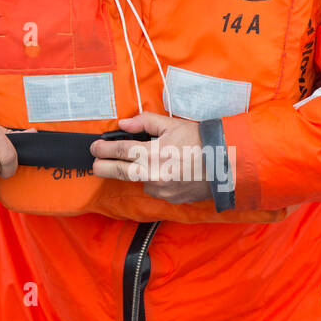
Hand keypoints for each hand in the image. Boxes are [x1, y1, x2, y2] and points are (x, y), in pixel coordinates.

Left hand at [90, 111, 210, 202]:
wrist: (225, 163)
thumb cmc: (199, 140)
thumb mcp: (172, 124)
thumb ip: (145, 122)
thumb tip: (124, 124)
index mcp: (152, 153)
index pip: (119, 151)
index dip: (102, 149)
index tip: (95, 148)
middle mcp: (153, 174)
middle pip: (119, 172)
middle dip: (103, 167)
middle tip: (96, 163)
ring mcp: (161, 189)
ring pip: (138, 181)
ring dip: (135, 173)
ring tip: (146, 162)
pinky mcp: (169, 198)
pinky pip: (155, 188)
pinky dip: (154, 180)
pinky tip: (165, 171)